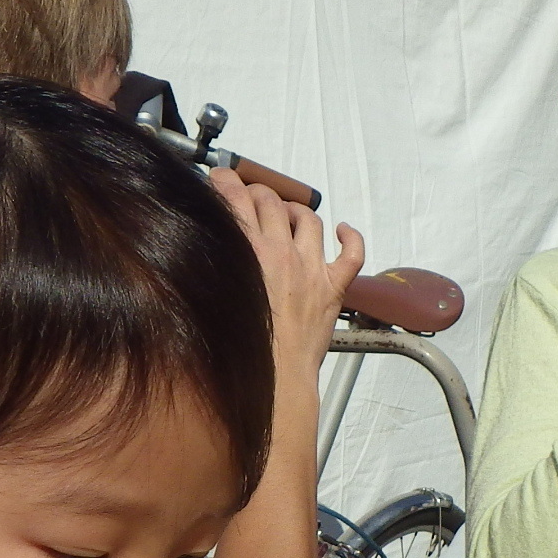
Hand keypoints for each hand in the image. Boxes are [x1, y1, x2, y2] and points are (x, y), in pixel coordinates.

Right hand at [209, 169, 363, 379]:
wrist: (276, 378)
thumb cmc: (243, 348)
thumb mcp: (215, 298)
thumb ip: (212, 266)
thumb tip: (205, 249)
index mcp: (248, 252)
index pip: (236, 199)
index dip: (226, 182)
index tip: (220, 179)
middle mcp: (282, 252)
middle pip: (271, 202)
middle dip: (257, 192)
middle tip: (249, 196)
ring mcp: (312, 268)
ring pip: (308, 219)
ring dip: (294, 210)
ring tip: (286, 213)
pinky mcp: (333, 287)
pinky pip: (352, 253)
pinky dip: (349, 237)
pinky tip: (342, 230)